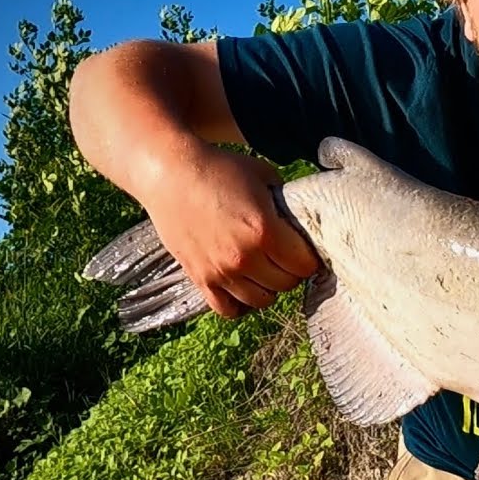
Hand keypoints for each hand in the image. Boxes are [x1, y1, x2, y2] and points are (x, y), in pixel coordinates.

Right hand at [143, 145, 319, 317]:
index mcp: (265, 232)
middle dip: (291, 271)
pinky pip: (228, 309)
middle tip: (284, 258)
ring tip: (264, 271)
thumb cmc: (219, 169)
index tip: (304, 250)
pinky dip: (240, 304)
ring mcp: (221, 271)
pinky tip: (243, 287)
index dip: (309, 258)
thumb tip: (302, 219)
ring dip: (268, 288)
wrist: (169, 173)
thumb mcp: (264, 177)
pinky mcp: (199, 278)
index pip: (305, 266)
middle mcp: (244, 257)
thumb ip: (287, 203)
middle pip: (286, 284)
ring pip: (262, 300)